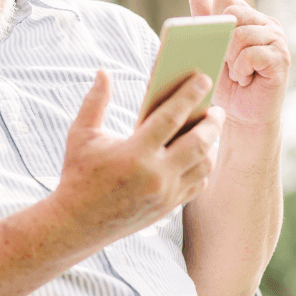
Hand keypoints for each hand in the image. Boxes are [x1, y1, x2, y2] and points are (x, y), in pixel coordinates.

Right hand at [51, 70, 225, 242]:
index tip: (203, 79)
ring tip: (210, 130)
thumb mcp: (80, 135)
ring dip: (212, 145)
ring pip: (204, 166)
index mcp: (134, 153)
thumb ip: (95, 102)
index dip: (189, 95)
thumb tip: (103, 73)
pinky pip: (197, 184)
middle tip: (216, 109)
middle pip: (198, 142)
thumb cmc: (78, 173)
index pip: (171, 117)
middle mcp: (155, 175)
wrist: (78, 223)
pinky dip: (203, 167)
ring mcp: (165, 194)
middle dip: (212, 122)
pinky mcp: (168, 207)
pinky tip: (200, 154)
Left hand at [188, 0, 289, 128]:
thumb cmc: (225, 81)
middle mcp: (266, 23)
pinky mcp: (281, 58)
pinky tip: (246, 79)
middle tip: (227, 62)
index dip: (213, 21)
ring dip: (231, 60)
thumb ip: (204, 20)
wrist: (242, 115)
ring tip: (237, 73)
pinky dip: (241, 70)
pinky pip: (250, 54)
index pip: (225, 0)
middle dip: (221, 41)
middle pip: (232, 14)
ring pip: (241, 35)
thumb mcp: (209, 48)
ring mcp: (277, 39)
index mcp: (249, 16)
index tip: (216, 44)